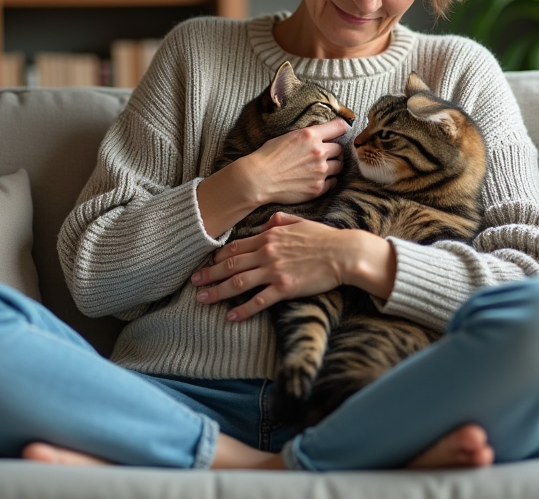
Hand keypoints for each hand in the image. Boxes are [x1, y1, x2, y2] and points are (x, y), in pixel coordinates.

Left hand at [191, 212, 394, 321]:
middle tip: (193, 281)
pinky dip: (242, 310)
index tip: (207, 263)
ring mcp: (275, 271)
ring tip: (202, 299)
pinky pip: (259, 301)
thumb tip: (267, 221)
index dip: (218, 256)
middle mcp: (267, 253)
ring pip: (238, 283)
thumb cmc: (324, 238)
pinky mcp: (285, 288)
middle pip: (230, 264)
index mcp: (269, 236)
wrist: (344, 253)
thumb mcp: (300, 222)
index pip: (236, 247)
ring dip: (217, 292)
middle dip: (209, 274)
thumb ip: (280, 221)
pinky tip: (230, 317)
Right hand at [238, 116, 349, 206]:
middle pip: (339, 148)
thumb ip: (307, 135)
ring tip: (319, 167)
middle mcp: (318, 152)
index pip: (339, 126)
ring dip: (332, 165)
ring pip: (339, 166)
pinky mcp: (318, 188)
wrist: (258, 179)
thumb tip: (320, 135)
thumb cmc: (267, 156)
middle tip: (323, 153)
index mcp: (310, 135)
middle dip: (332, 150)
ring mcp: (320, 171)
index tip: (341, 129)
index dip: (342, 127)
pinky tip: (317, 179)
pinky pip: (333, 182)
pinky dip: (328, 180)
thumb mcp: (288, 136)